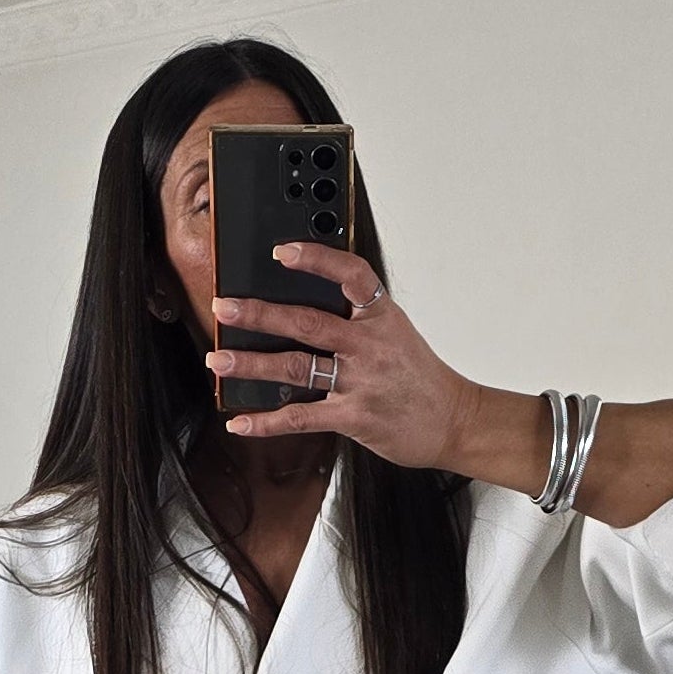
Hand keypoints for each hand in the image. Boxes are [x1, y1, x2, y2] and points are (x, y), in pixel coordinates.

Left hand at [207, 245, 476, 470]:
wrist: (454, 419)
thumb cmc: (419, 376)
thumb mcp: (396, 333)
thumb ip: (356, 319)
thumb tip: (301, 310)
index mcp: (381, 316)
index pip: (350, 274)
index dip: (317, 259)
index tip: (284, 251)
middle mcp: (369, 345)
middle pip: (307, 322)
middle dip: (260, 314)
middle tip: (223, 308)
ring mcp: (361, 382)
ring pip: (296, 368)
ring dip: (252, 365)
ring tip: (218, 361)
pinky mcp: (354, 417)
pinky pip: (302, 418)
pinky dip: (267, 422)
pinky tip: (240, 421)